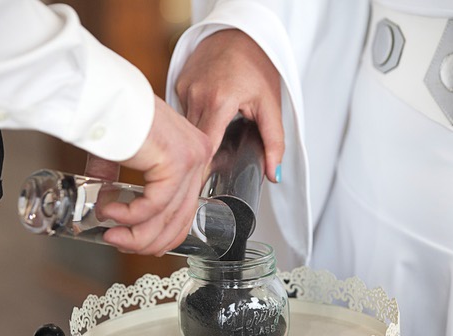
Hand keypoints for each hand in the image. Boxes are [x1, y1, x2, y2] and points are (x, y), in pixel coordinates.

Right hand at [86, 96, 211, 255]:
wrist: (103, 92)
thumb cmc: (112, 113)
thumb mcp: (123, 157)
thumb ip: (120, 183)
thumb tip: (108, 209)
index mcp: (192, 154)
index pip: (187, 207)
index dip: (163, 233)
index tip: (137, 244)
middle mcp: (198, 156)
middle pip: (181, 218)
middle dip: (148, 240)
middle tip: (120, 243)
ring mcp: (191, 159)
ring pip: (168, 216)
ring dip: (137, 234)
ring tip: (112, 235)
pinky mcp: (176, 161)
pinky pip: (154, 205)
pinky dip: (130, 216)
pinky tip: (111, 214)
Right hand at [175, 29, 283, 182]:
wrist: (238, 31)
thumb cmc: (257, 64)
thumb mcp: (270, 104)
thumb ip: (274, 141)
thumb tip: (273, 174)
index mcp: (219, 101)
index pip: (205, 147)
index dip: (203, 169)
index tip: (203, 187)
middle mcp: (196, 95)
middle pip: (193, 140)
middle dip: (199, 157)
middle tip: (208, 173)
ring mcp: (184, 88)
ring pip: (187, 127)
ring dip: (197, 137)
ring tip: (213, 139)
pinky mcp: (178, 83)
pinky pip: (183, 111)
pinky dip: (194, 118)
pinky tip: (208, 113)